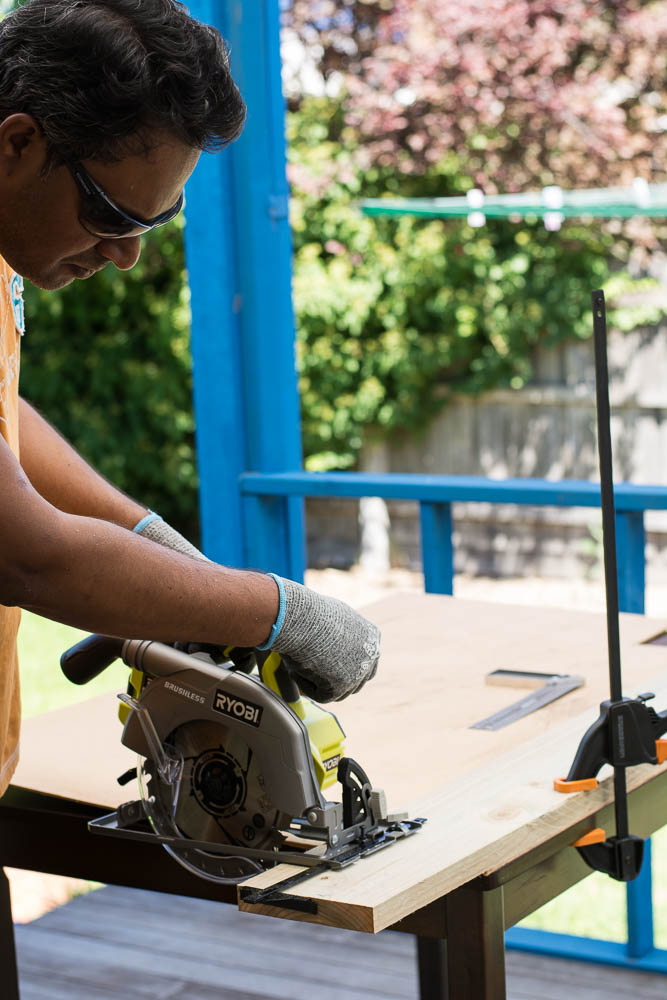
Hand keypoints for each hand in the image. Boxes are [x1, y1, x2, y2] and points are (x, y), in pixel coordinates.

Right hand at [263, 577, 379, 701]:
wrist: (303, 620)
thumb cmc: (313, 612)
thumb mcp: (336, 617)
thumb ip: (342, 633)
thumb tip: (331, 643)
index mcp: (372, 637)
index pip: (366, 660)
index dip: (349, 664)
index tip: (332, 663)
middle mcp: (370, 657)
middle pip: (357, 679)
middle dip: (338, 678)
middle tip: (315, 672)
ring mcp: (357, 675)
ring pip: (338, 689)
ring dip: (320, 681)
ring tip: (302, 661)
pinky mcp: (339, 689)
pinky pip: (321, 695)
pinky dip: (306, 684)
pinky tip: (297, 668)